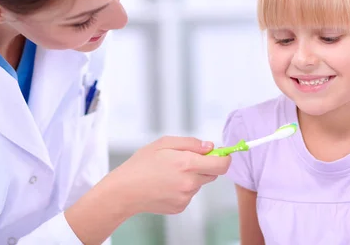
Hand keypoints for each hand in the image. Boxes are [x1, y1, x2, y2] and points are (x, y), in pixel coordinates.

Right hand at [109, 136, 230, 215]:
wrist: (124, 191)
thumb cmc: (141, 165)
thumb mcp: (164, 143)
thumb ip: (191, 143)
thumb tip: (210, 146)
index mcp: (188, 164)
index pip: (222, 165)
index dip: (225, 157)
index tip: (221, 153)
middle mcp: (190, 182)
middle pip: (213, 174)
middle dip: (206, 165)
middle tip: (187, 160)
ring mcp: (186, 197)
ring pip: (199, 183)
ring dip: (192, 177)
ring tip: (169, 173)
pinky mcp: (180, 207)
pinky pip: (189, 194)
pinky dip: (183, 188)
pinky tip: (166, 184)